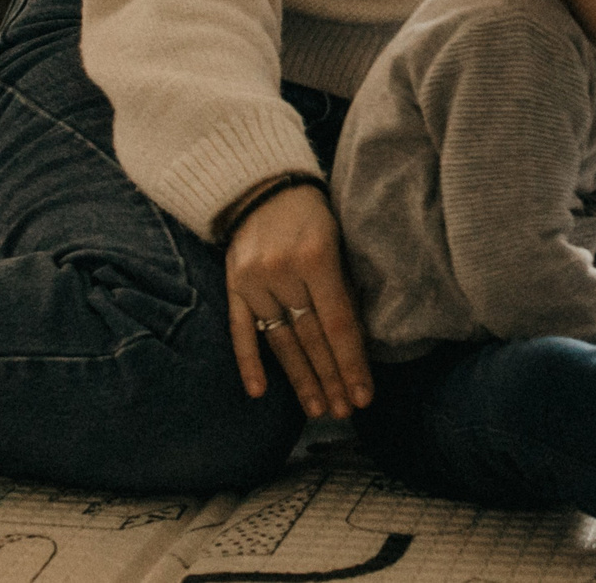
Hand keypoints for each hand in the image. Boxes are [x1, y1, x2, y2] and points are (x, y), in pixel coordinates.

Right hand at [223, 183, 374, 418]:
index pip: (338, 324)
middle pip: (311, 338)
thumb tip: (357, 341)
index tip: (363, 397)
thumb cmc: (312, 213)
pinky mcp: (232, 285)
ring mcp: (253, 281)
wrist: (261, 184)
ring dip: (300, 378)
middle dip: (330, 378)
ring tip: (316, 409)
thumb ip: (344, 284)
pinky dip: (249, 362)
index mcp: (316, 257)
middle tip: (344, 412)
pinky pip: (241, 330)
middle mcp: (282, 272)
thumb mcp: (338, 238)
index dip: (352, 364)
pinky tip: (259, 393)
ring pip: (281, 340)